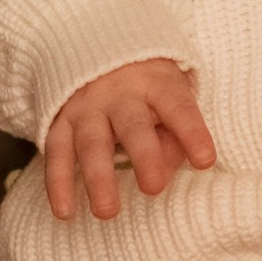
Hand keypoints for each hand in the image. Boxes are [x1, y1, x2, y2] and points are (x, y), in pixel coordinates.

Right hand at [44, 56, 216, 219]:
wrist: (97, 48)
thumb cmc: (148, 88)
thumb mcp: (170, 97)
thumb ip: (174, 136)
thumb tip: (163, 173)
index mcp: (156, 84)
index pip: (178, 107)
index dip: (192, 132)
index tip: (205, 160)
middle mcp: (120, 93)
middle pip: (133, 125)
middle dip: (143, 156)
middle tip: (153, 188)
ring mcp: (87, 106)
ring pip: (91, 142)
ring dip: (98, 177)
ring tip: (107, 212)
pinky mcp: (60, 120)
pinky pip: (57, 153)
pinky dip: (58, 183)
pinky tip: (65, 212)